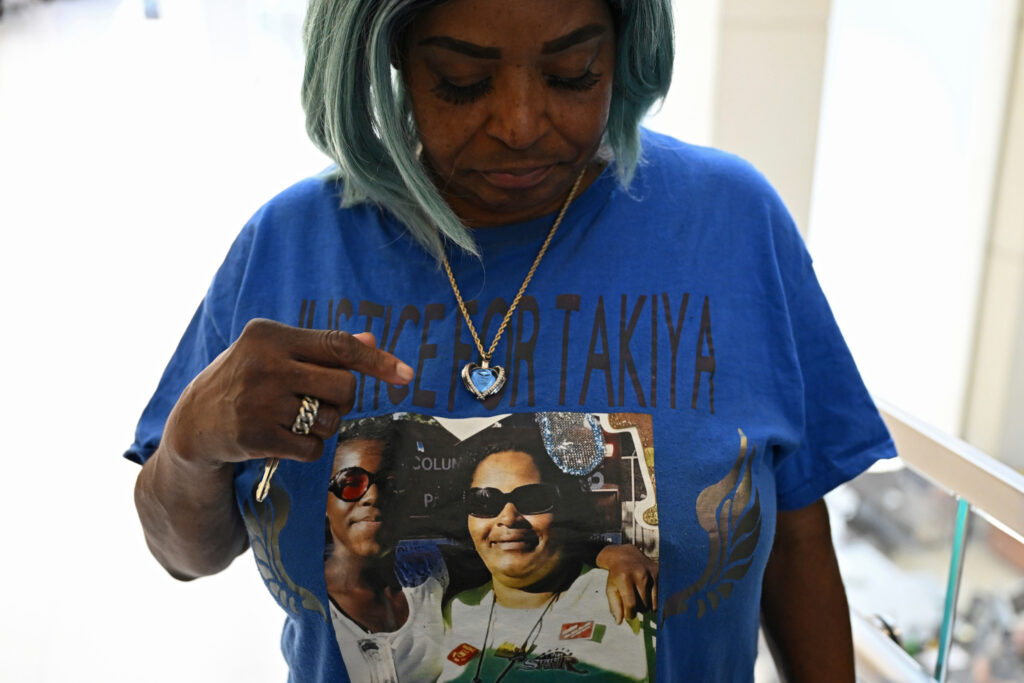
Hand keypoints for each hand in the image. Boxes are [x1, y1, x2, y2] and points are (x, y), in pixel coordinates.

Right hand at [163, 319, 413, 470]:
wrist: (194, 424)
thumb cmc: (246, 381)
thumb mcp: (275, 353)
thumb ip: (322, 348)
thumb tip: (371, 340)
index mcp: (270, 335)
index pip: (338, 345)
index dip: (377, 361)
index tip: (407, 376)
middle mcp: (264, 363)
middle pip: (343, 385)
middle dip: (342, 399)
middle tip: (320, 401)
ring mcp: (258, 400)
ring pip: (330, 418)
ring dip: (323, 424)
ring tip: (294, 419)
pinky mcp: (255, 436)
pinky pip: (312, 447)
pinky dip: (308, 448)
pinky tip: (284, 440)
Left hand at [596, 543, 657, 623]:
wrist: (625, 555)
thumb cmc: (616, 575)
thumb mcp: (610, 589)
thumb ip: (614, 606)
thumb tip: (620, 622)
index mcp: (625, 579)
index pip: (631, 605)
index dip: (630, 614)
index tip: (628, 614)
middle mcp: (640, 575)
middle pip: (644, 606)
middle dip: (638, 609)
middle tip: (633, 603)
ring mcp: (651, 573)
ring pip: (653, 603)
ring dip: (647, 606)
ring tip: (640, 599)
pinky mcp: (659, 573)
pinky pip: (660, 596)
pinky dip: (655, 600)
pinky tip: (648, 595)